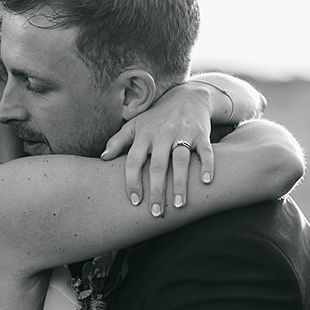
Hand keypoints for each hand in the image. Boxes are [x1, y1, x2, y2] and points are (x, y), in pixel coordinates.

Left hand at [101, 81, 215, 215]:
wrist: (188, 97)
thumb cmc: (158, 118)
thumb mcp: (136, 125)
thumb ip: (118, 141)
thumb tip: (103, 157)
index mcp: (144, 135)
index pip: (134, 160)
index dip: (132, 181)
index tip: (134, 201)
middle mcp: (162, 134)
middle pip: (157, 165)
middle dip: (156, 190)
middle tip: (156, 213)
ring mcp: (183, 133)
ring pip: (180, 160)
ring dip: (180, 183)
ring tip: (179, 205)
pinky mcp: (201, 134)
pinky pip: (205, 151)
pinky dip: (207, 165)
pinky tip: (205, 182)